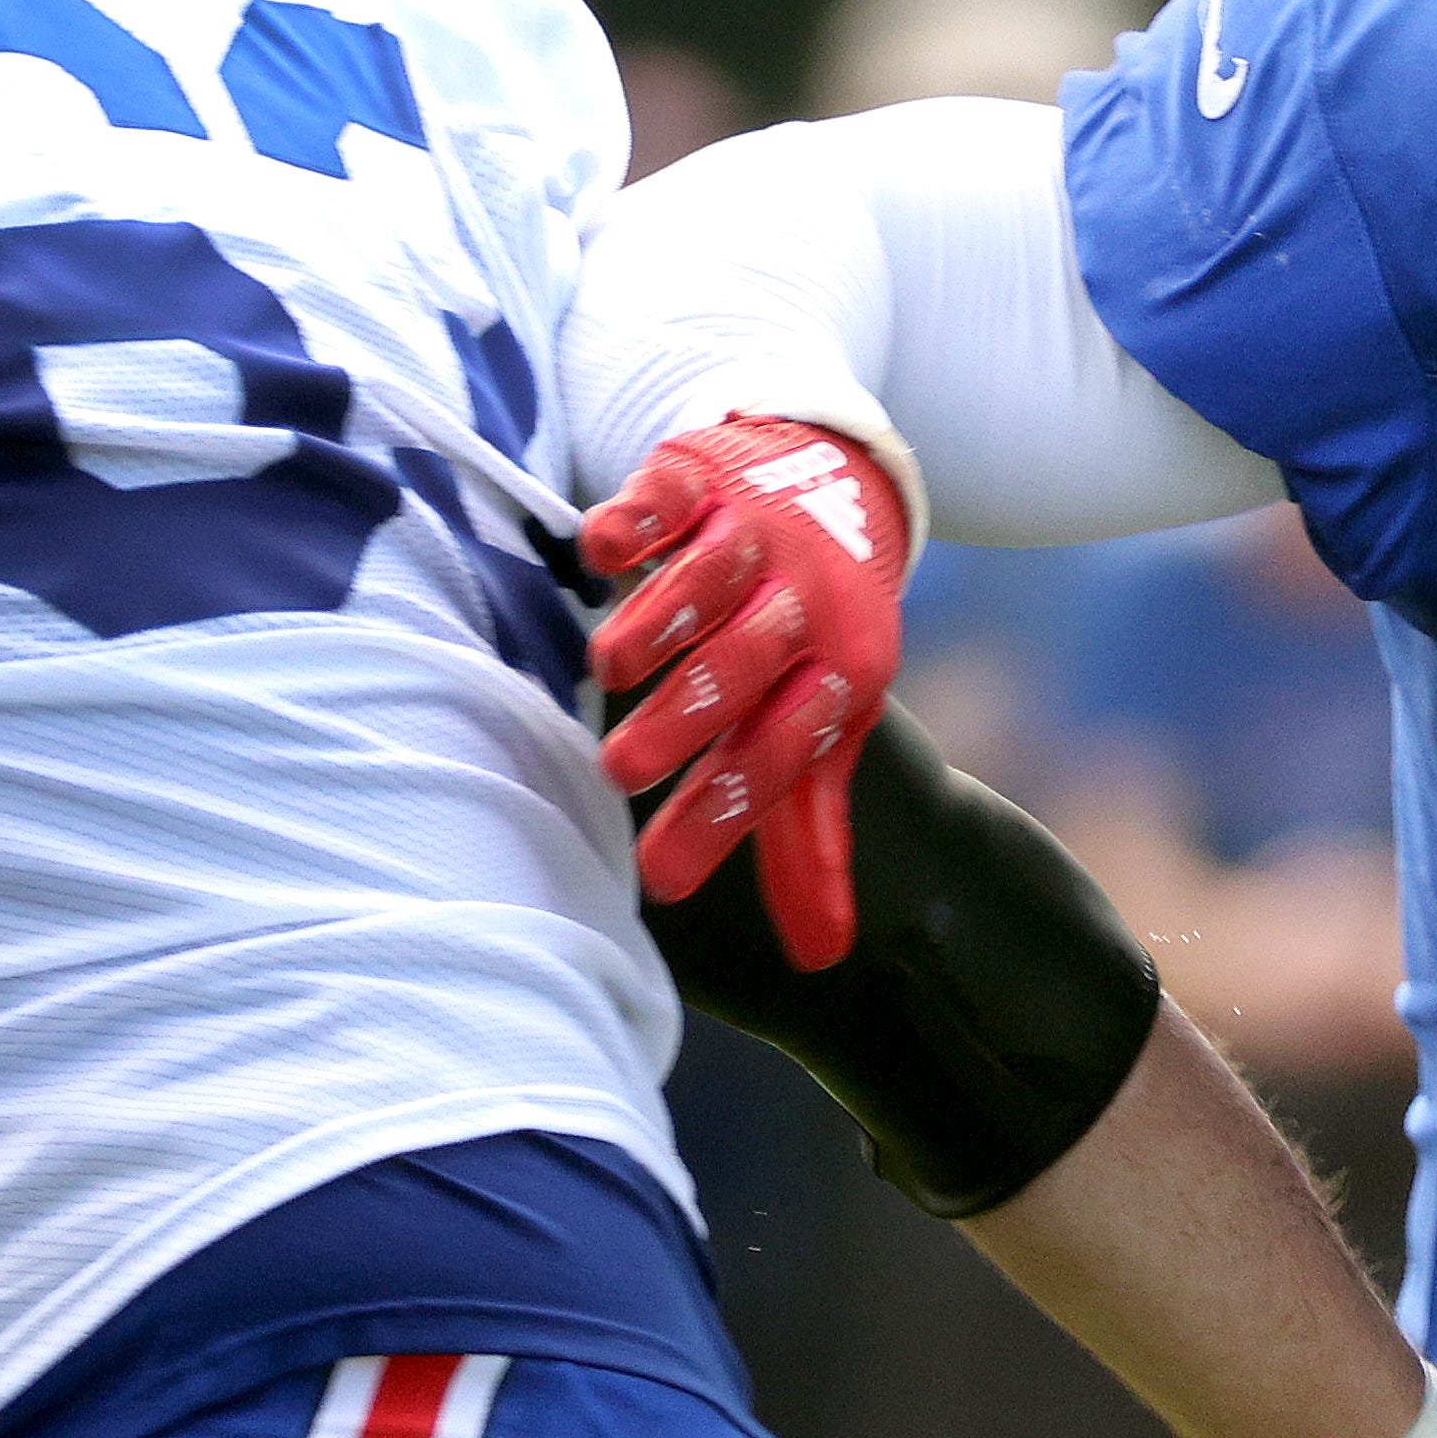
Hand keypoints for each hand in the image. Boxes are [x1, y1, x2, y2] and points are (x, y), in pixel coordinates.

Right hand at [583, 417, 909, 969]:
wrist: (833, 482)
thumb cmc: (813, 639)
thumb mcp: (825, 724)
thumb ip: (808, 836)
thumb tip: (820, 958)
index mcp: (836, 674)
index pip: (778, 756)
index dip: (722, 816)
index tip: (657, 882)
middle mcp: (801, 604)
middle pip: (746, 665)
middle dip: (688, 717)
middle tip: (621, 770)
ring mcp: (753, 533)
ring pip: (712, 577)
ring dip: (664, 618)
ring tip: (606, 669)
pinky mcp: (702, 479)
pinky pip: (671, 494)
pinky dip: (637, 516)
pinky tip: (600, 550)